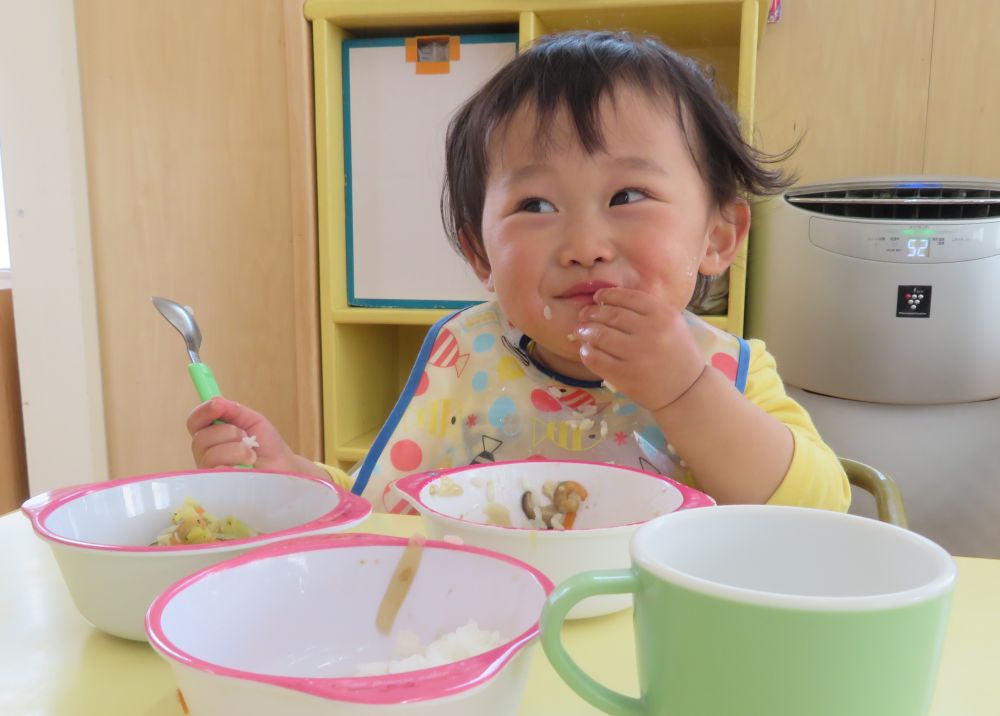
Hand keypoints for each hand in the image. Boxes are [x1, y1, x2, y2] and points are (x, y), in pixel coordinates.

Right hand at [187, 397, 314, 474]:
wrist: (284, 468)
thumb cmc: (267, 446)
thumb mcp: (253, 421)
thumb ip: (234, 410)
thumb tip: (215, 401)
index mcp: (212, 437)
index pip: (194, 422)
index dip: (202, 412)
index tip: (217, 405)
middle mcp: (206, 455)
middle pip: (201, 439)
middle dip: (227, 432)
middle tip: (246, 437)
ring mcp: (210, 473)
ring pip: (210, 455)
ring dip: (237, 450)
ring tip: (252, 455)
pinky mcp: (218, 488)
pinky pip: (218, 473)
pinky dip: (236, 465)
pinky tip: (247, 468)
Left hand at [574, 287, 704, 411]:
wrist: (687, 390)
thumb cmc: (678, 354)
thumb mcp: (672, 324)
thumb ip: (647, 311)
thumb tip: (610, 300)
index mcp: (663, 315)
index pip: (628, 298)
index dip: (608, 295)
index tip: (598, 297)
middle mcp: (650, 332)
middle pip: (611, 315)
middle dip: (592, 313)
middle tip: (584, 314)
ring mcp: (636, 354)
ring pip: (600, 335)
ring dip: (585, 331)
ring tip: (580, 331)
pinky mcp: (625, 375)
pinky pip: (597, 359)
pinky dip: (587, 352)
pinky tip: (585, 350)